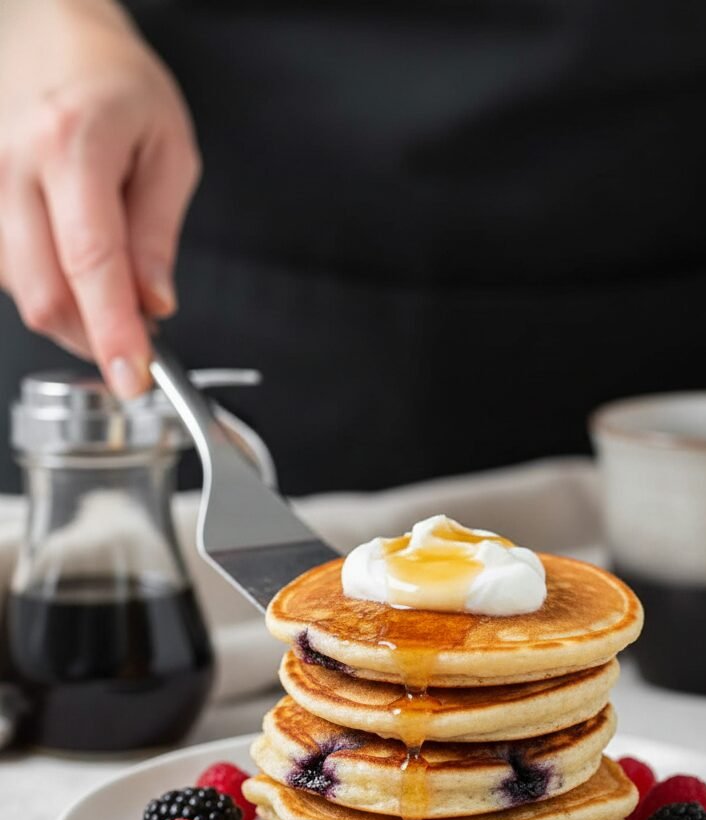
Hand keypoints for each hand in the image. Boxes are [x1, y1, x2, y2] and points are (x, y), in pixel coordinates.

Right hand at [0, 0, 200, 396]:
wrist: (53, 34)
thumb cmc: (117, 84)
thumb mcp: (168, 152)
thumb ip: (157, 236)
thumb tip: (154, 305)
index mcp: (72, 146)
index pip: (91, 264)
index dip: (113, 332)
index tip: (133, 376)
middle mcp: (15, 167)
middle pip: (44, 293)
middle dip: (93, 339)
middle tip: (138, 345)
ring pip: (24, 292)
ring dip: (73, 318)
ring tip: (114, 296)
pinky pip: (10, 274)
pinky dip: (51, 291)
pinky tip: (78, 271)